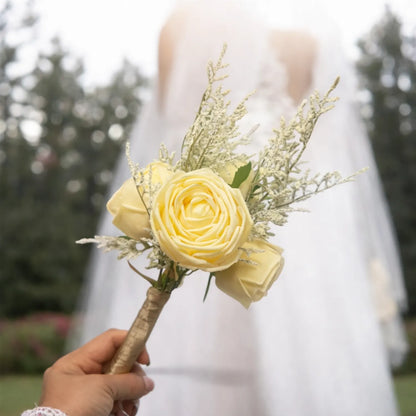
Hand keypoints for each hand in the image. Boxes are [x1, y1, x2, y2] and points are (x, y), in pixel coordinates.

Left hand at [39, 329, 153, 415]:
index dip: (131, 344)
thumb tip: (148, 383)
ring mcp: (86, 395)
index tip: (145, 360)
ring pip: (118, 385)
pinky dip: (124, 406)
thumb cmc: (73, 409)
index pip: (110, 341)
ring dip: (130, 394)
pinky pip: (114, 401)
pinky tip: (127, 413)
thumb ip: (129, 381)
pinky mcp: (93, 411)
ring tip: (131, 407)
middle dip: (132, 375)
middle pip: (116, 363)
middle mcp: (80, 376)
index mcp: (75, 362)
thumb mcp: (103, 388)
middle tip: (141, 386)